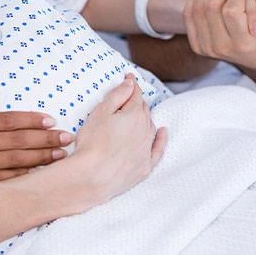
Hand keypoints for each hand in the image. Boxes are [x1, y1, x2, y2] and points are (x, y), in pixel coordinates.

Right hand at [0, 85, 73, 201]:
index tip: (50, 120)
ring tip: (60, 155)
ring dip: (39, 158)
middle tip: (67, 138)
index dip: (31, 120)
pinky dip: (19, 178)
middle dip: (45, 139)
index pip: (7, 121)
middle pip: (17, 141)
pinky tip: (35, 176)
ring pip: (14, 161)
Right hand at [56, 74, 166, 213]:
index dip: (132, 85)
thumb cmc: (92, 144)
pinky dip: (161, 139)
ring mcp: (146, 149)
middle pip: (143, 110)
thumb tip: (130, 84)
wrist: (93, 177)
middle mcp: (145, 130)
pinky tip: (163, 133)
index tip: (129, 77)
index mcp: (134, 114)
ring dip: (145, 119)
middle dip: (137, 102)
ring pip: (150, 127)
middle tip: (128, 97)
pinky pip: (157, 149)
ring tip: (137, 115)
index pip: (135, 94)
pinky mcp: (145, 166)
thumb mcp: (99, 113)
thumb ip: (117, 96)